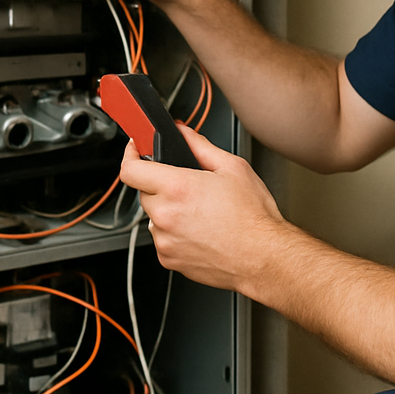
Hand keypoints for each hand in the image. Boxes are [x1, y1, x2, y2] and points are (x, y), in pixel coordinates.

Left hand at [121, 123, 287, 293]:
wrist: (263, 258)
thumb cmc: (253, 218)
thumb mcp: (233, 168)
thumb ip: (200, 146)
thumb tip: (183, 133)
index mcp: (178, 188)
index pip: (131, 169)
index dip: (130, 155)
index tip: (135, 150)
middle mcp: (165, 216)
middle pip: (145, 191)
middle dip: (161, 184)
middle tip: (189, 186)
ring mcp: (165, 240)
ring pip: (154, 216)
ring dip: (168, 210)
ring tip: (200, 212)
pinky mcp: (168, 259)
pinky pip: (162, 238)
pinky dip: (174, 232)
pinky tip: (200, 230)